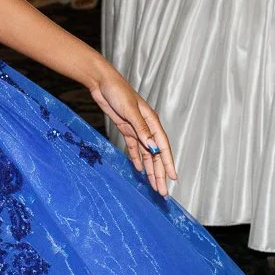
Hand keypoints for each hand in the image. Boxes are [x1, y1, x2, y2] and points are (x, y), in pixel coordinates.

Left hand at [87, 66, 175, 196]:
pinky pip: (134, 148)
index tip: (173, 178)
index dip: (168, 163)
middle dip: (159, 173)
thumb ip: (141, 129)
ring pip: (146, 154)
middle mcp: (147, 128)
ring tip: (153, 186)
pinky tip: (139, 170)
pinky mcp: (126, 129)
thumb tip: (153, 147)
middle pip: (155, 155)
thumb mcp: (130, 110)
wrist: (102, 83)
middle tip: (162, 191)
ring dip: (149, 170)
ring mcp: (137, 130)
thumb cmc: (118, 92)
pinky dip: (137, 159)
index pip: (163, 147)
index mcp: (152, 122)